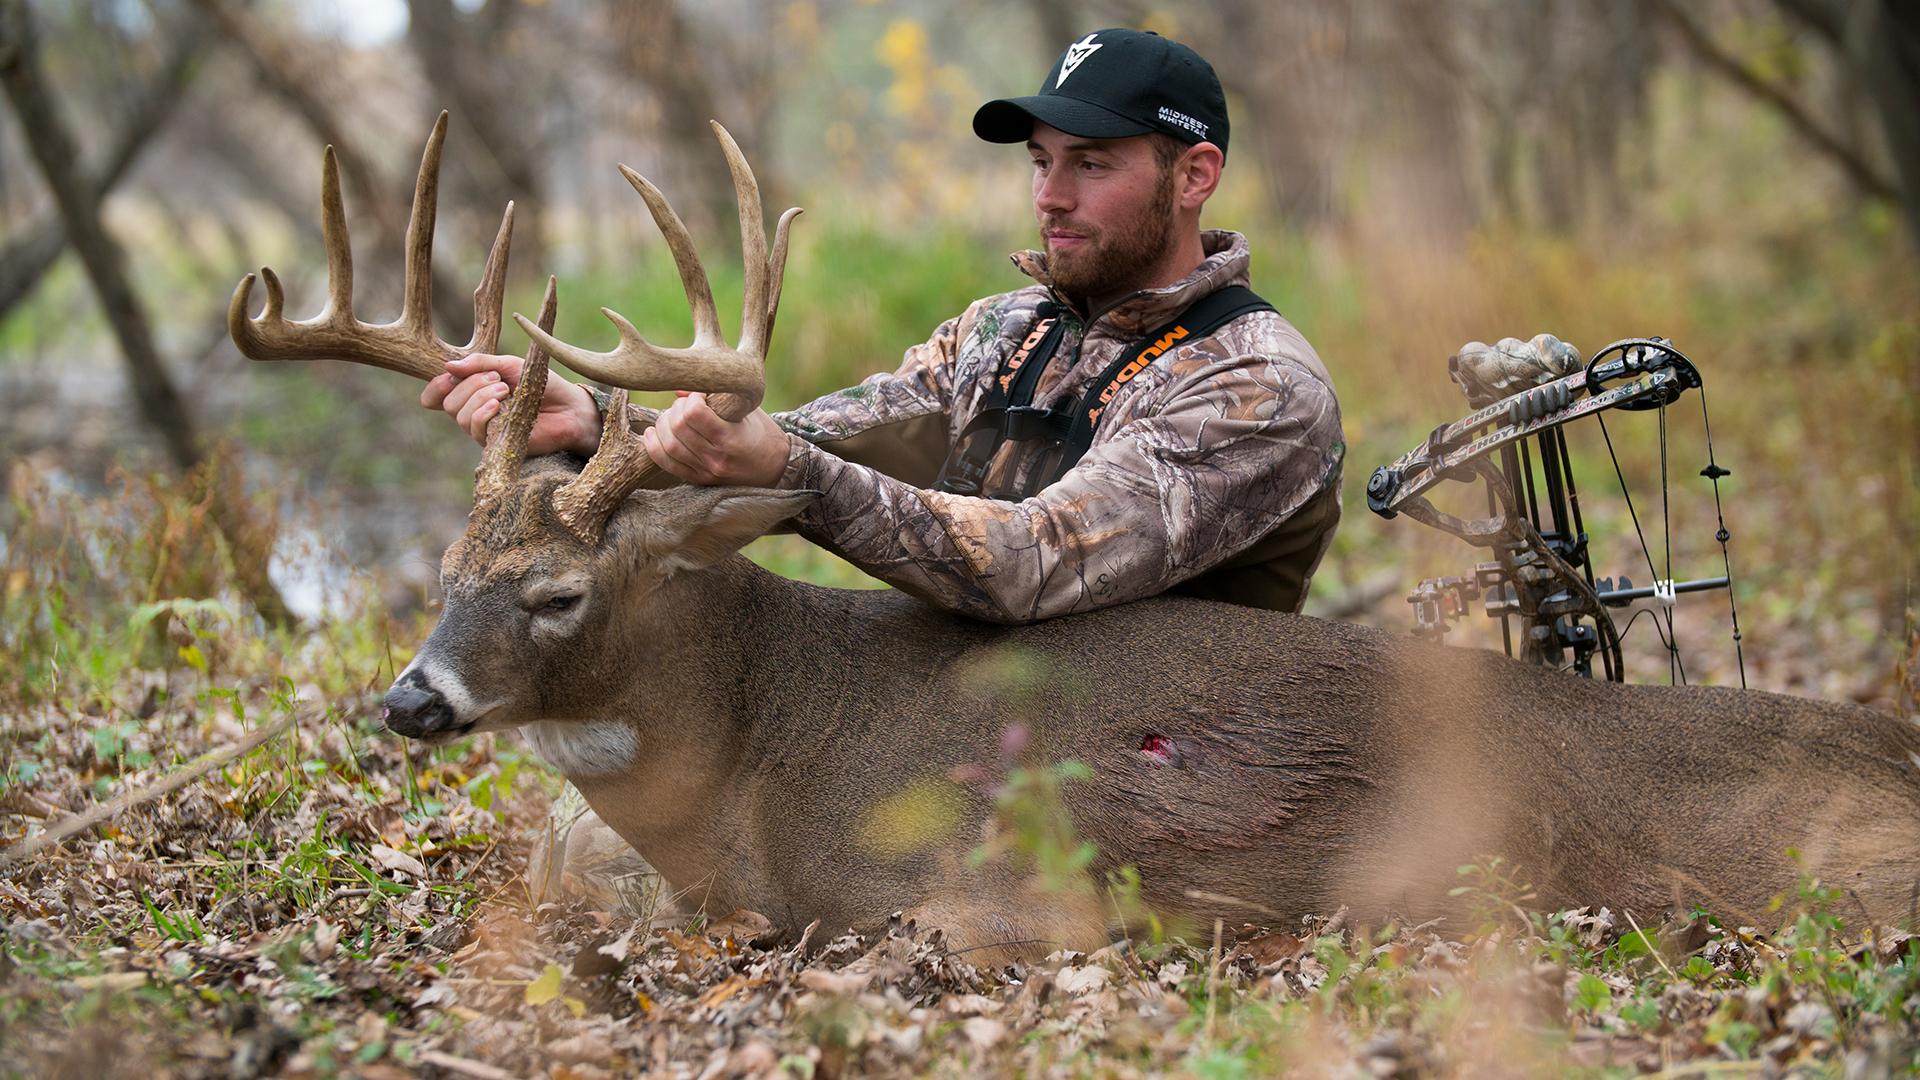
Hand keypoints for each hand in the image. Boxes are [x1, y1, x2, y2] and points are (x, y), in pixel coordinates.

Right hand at [422, 354, 601, 457]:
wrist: (568, 407)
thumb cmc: (540, 384)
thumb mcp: (509, 365)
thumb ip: (480, 363)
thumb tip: (448, 366)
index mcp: (472, 392)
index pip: (435, 396)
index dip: (436, 386)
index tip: (451, 374)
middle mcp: (473, 413)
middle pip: (448, 403)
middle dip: (470, 385)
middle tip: (498, 378)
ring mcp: (484, 430)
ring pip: (458, 415)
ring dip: (479, 397)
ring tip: (505, 390)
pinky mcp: (495, 443)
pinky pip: (475, 429)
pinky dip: (483, 413)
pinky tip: (501, 405)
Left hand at [643, 392, 789, 486]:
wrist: (778, 469)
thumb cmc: (764, 434)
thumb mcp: (747, 410)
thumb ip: (716, 397)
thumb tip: (680, 388)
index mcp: (731, 438)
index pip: (694, 413)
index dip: (691, 398)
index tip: (701, 395)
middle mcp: (717, 458)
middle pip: (677, 427)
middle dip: (676, 409)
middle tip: (686, 405)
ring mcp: (707, 471)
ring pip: (669, 445)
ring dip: (664, 425)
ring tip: (673, 416)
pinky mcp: (699, 480)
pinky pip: (667, 464)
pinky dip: (654, 447)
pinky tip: (653, 432)